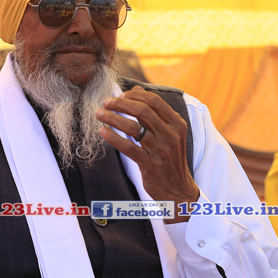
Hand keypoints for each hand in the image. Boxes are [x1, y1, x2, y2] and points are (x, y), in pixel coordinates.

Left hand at [96, 87, 199, 222]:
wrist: (178, 189)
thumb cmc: (170, 157)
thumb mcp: (169, 132)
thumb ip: (154, 111)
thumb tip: (137, 88)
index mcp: (177, 124)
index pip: (154, 101)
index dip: (134, 95)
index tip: (119, 95)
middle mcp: (170, 134)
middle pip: (142, 110)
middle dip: (120, 103)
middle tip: (105, 102)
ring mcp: (160, 150)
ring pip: (133, 127)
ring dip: (112, 118)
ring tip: (99, 115)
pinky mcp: (150, 164)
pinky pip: (128, 147)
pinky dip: (113, 138)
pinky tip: (103, 132)